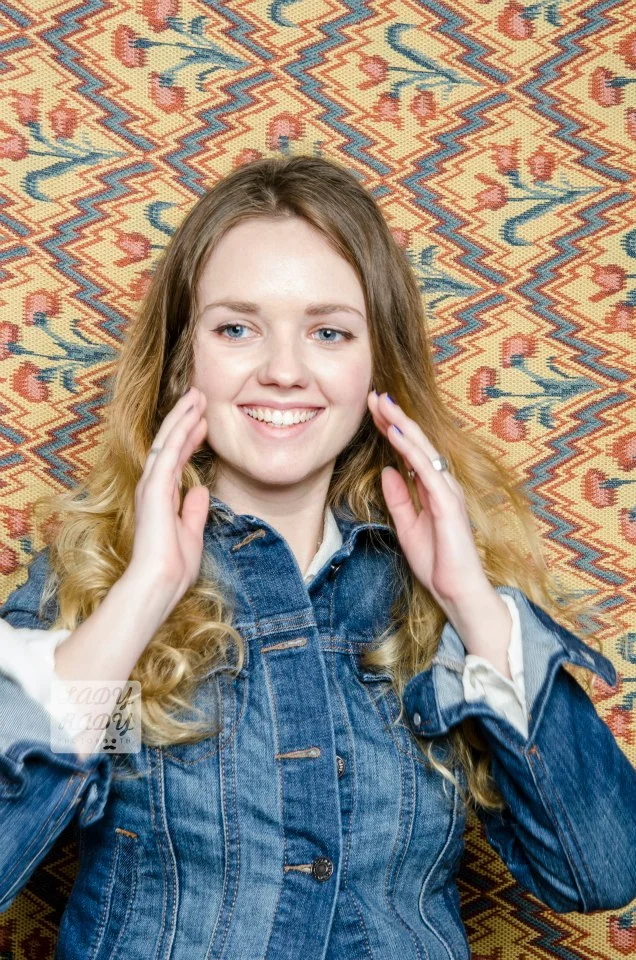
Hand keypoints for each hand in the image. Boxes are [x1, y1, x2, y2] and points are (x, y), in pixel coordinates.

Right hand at [128, 387, 209, 611]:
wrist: (159, 583)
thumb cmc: (173, 567)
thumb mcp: (191, 533)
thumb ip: (194, 510)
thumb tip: (200, 490)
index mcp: (161, 497)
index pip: (177, 459)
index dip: (190, 438)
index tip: (203, 421)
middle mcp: (153, 487)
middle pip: (170, 443)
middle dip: (185, 418)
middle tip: (199, 396)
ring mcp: (151, 485)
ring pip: (167, 440)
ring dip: (183, 416)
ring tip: (197, 395)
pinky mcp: (154, 487)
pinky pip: (168, 451)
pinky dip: (180, 430)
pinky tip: (191, 414)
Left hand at [368, 390, 492, 614]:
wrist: (456, 592)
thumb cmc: (437, 563)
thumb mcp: (407, 526)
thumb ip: (399, 498)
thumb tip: (387, 471)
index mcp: (433, 489)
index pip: (409, 451)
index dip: (391, 429)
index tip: (372, 410)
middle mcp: (443, 483)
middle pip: (415, 442)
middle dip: (394, 417)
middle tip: (373, 394)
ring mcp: (448, 490)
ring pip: (421, 448)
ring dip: (400, 424)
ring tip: (381, 403)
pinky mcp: (448, 502)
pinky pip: (425, 468)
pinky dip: (409, 448)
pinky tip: (394, 432)